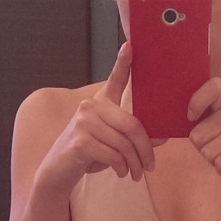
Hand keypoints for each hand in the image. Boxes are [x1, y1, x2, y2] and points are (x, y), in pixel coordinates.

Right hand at [39, 43, 156, 189]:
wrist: (59, 170)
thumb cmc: (89, 153)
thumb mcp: (114, 143)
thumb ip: (135, 137)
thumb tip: (162, 136)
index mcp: (100, 102)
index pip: (115, 80)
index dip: (123, 63)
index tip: (130, 46)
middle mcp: (90, 106)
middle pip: (132, 125)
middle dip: (145, 150)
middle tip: (150, 166)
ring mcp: (83, 122)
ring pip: (124, 144)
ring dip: (134, 164)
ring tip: (135, 174)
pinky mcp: (80, 141)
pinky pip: (114, 155)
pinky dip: (122, 168)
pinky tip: (121, 173)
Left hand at [187, 77, 220, 200]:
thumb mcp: (218, 129)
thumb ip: (203, 119)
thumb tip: (184, 118)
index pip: (213, 86)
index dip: (197, 101)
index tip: (191, 118)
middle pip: (197, 135)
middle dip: (203, 149)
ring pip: (206, 152)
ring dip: (213, 160)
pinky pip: (220, 164)